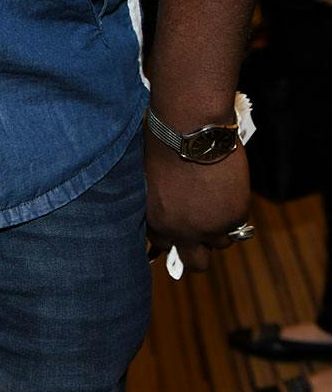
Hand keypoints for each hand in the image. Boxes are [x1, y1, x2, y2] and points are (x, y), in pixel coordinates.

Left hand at [144, 135, 251, 273]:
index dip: (173, 236)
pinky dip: (235, 211)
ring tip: (217, 203)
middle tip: (202, 232)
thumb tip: (168, 206)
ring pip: (222, 243)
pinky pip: (240, 224)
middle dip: (197, 252)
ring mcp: (211, 226)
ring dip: (220, 229)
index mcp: (156, 220)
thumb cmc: (164, 142)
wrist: (191, 129)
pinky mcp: (235, 215)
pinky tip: (228, 191)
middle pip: (195, 263)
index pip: (163, 245)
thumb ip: (160, 200)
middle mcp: (182, 231)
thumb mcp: (151, 178)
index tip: (179, 228)